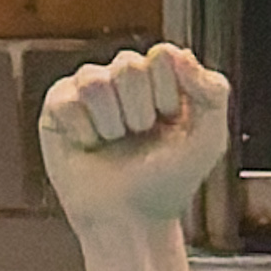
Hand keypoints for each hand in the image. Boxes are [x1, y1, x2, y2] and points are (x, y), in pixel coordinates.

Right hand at [37, 45, 230, 235]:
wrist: (130, 218)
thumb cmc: (169, 181)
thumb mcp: (209, 140)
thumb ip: (213, 91)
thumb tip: (179, 52)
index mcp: (162, 79)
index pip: (164, 54)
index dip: (168, 92)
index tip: (171, 121)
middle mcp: (124, 77)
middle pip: (128, 65)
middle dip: (141, 112)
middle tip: (140, 137)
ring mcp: (89, 88)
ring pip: (95, 81)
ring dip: (112, 123)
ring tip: (115, 142)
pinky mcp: (58, 105)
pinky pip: (67, 102)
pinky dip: (84, 133)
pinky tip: (90, 145)